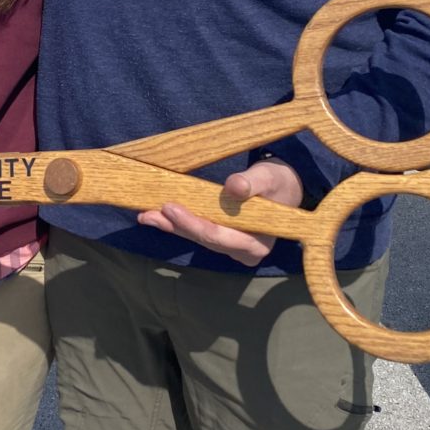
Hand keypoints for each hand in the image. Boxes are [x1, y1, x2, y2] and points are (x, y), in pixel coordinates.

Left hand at [137, 159, 303, 266]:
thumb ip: (252, 184)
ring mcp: (230, 247)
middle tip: (150, 212)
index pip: (219, 236)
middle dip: (176, 226)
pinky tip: (154, 217)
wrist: (283, 189)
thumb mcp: (269, 178)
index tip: (171, 208)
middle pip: (204, 240)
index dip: (194, 224)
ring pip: (196, 238)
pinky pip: (196, 233)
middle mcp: (242, 252)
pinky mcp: (221, 239)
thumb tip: (232, 187)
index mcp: (256, 244)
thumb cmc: (278, 183)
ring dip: (170, 226)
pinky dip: (176, 224)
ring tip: (145, 215)